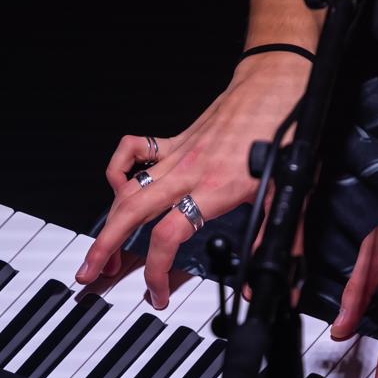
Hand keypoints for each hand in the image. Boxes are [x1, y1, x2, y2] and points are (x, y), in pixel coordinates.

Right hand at [75, 53, 310, 306]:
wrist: (274, 83)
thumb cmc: (284, 131)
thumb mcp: (287, 193)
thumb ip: (272, 240)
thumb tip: (262, 283)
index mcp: (214, 189)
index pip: (168, 237)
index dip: (155, 270)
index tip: (156, 294)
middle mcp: (188, 173)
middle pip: (132, 214)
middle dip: (104, 247)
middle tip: (89, 274)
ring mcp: (176, 156)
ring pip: (127, 189)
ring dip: (107, 222)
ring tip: (100, 250)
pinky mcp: (173, 141)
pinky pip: (132, 151)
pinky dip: (118, 169)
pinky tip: (118, 188)